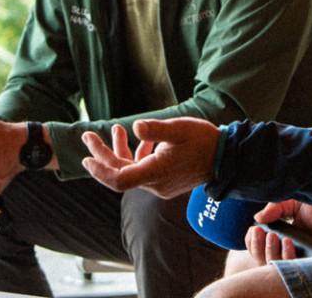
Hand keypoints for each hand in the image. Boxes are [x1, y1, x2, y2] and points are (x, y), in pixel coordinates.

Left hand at [82, 117, 218, 197]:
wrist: (225, 158)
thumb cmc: (204, 141)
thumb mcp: (180, 129)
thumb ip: (156, 130)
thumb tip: (135, 126)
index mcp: (156, 173)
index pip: (119, 180)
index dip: (101, 170)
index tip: (86, 158)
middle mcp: (155, 184)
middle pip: (120, 174)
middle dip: (102, 154)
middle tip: (87, 135)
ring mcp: (160, 184)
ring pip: (131, 171)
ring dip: (118, 152)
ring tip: (114, 130)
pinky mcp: (164, 180)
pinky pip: (142, 170)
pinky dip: (135, 155)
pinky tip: (137, 139)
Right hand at [244, 201, 311, 265]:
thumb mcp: (296, 202)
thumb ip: (277, 207)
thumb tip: (258, 218)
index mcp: (282, 237)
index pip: (260, 247)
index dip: (253, 242)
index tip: (253, 231)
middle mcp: (289, 252)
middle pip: (264, 260)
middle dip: (258, 248)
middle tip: (262, 233)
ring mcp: (300, 261)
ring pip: (276, 268)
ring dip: (271, 253)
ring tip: (275, 237)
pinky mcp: (311, 268)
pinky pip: (294, 271)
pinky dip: (286, 259)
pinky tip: (288, 244)